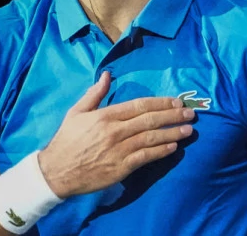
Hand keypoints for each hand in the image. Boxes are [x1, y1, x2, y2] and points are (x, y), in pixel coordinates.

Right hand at [37, 71, 194, 197]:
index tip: (176, 101)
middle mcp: (115, 131)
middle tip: (190, 113)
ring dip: (172, 133)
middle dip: (172, 116)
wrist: (56, 171)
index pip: (139, 105)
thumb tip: (107, 75)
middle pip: (149, 120)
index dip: (160, 103)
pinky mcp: (121, 168)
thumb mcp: (76, 112)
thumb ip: (94, 93)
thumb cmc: (67, 140)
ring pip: (151, 139)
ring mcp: (119, 150)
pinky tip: (173, 147)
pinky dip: (160, 151)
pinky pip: (145, 158)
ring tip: (188, 130)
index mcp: (105, 115)